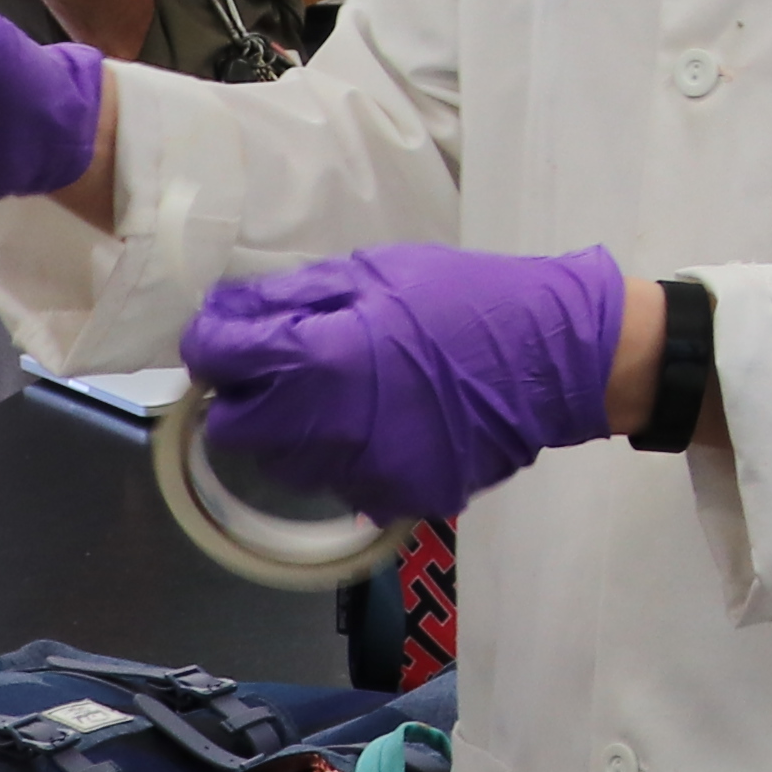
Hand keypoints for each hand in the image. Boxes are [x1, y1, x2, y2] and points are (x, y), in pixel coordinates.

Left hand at [185, 243, 625, 519]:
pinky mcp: (394, 499)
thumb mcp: (376, 273)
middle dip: (253, 398)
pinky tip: (392, 424)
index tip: (234, 338)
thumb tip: (218, 319)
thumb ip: (289, 298)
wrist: (557, 356)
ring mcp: (359, 473)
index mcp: (312, 361)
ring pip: (288, 464)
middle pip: (238, 430)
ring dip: (298, 434)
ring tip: (349, 397)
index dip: (216, 346)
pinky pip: (344, 484)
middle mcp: (322, 430)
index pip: (214, 364)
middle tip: (296, 369)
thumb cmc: (465, 298)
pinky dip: (353, 457)